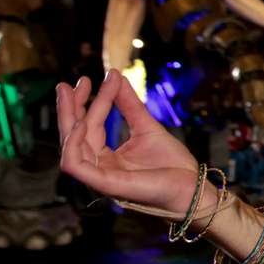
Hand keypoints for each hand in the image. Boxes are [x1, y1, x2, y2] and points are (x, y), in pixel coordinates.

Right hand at [56, 70, 200, 216]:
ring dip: (71, 117)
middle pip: (73, 136)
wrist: (192, 187)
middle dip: (70, 107)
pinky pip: (75, 165)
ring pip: (71, 146)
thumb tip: (115, 76)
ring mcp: (100, 177)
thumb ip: (129, 105)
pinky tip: (81, 122)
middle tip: (75, 82)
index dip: (89, 103)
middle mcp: (99, 168)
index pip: (89, 127)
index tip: (96, 78)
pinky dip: (73, 143)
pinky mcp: (105, 184)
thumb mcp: (147, 127)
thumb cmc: (172, 165)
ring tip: (79, 93)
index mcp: (107, 158)